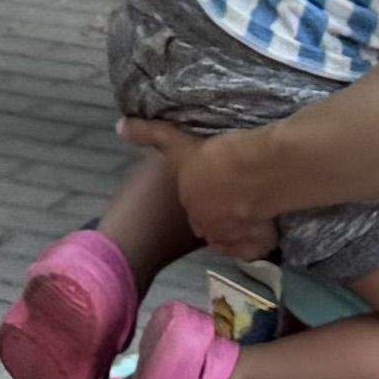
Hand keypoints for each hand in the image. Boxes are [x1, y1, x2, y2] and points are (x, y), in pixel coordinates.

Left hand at [121, 116, 278, 257]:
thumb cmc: (216, 156)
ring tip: (247, 209)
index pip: (190, 203)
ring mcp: (231, 233)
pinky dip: (252, 245)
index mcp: (188, 200)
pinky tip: (260, 232)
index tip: (211, 184)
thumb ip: (150, 135)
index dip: (200, 194)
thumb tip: (119, 127)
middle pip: (207, 223)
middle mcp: (206, 222)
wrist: (258, 170)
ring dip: (233, 228)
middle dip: (213, 213)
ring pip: (229, 236)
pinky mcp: (257, 240)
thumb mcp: (178, 142)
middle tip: (231, 195)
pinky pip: (250, 251)